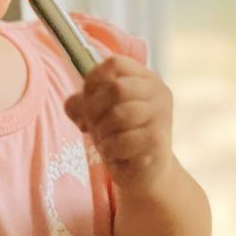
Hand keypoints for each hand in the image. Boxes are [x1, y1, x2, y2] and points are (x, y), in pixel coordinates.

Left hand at [63, 55, 174, 195]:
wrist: (146, 171)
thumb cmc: (121, 135)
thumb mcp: (99, 114)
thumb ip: (81, 103)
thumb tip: (73, 105)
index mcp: (145, 78)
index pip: (115, 63)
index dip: (93, 80)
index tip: (88, 101)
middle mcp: (158, 91)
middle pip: (115, 87)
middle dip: (94, 109)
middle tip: (91, 126)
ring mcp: (162, 114)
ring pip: (119, 115)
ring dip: (101, 132)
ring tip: (104, 141)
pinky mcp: (159, 139)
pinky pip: (122, 140)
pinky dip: (109, 150)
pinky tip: (114, 154)